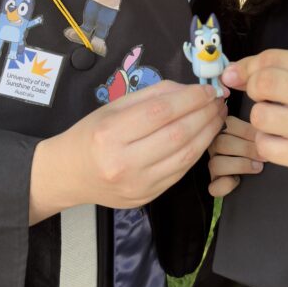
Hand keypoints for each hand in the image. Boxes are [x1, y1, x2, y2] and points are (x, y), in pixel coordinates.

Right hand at [30, 81, 226, 222]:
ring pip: (186, 156)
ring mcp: (138, 184)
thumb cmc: (90, 135)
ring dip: (208, 133)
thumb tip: (189, 89)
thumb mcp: (113, 107)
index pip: (161, 112)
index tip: (207, 89)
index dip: (190, 98)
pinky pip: (181, 171)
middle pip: (178, 134)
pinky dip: (197, 151)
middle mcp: (123, 162)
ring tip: (217, 116)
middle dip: (205, 114)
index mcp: (110, 134)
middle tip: (218, 101)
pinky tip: (204, 136)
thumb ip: (152, 96)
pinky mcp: (148, 197)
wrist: (69, 175)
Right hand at [207, 115, 262, 196]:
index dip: (247, 132)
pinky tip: (239, 180)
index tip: (264, 138)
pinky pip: (214, 187)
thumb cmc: (256, 147)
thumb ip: (257, 130)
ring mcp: (212, 165)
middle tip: (263, 156)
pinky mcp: (215, 183)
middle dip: (246, 149)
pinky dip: (226, 184)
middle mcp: (214, 146)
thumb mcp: (256, 134)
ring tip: (258, 167)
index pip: (228, 125)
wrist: (256, 169)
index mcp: (223, 129)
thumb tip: (265, 131)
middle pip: (220, 143)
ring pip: (215, 164)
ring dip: (240, 165)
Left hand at [221, 51, 287, 225]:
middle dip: (253, 90)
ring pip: (259, 115)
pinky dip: (265, 142)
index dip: (247, 67)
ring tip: (276, 120)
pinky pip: (263, 144)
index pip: (271, 58)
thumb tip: (229, 74)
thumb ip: (270, 68)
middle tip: (263, 98)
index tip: (240, 76)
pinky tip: (281, 139)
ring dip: (259, 118)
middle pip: (264, 83)